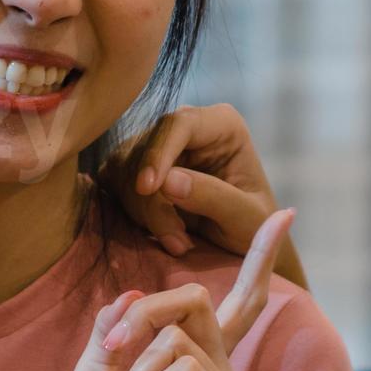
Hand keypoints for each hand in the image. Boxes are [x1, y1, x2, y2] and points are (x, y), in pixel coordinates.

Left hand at [56, 207, 293, 370]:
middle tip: (111, 349)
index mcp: (195, 361)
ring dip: (136, 368)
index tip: (286, 212)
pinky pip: (187, 369)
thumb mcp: (94, 370)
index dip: (260, 257)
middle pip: (197, 299)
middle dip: (143, 315)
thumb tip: (137, 293)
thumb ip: (117, 327)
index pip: (239, 303)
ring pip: (181, 336)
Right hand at [104, 104, 305, 287]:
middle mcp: (188, 127)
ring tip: (179, 242)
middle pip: (145, 146)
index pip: (179, 123)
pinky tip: (159, 233)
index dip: (158, 152)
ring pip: (124, 166)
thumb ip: (214, 197)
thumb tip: (167, 181)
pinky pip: (114, 182)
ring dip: (143, 211)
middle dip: (152, 199)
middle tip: (178, 241)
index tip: (147, 188)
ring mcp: (159, 146)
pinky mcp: (137, 167)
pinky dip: (131, 212)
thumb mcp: (247, 219)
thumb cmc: (255, 230)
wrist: (243, 248)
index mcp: (222, 125)